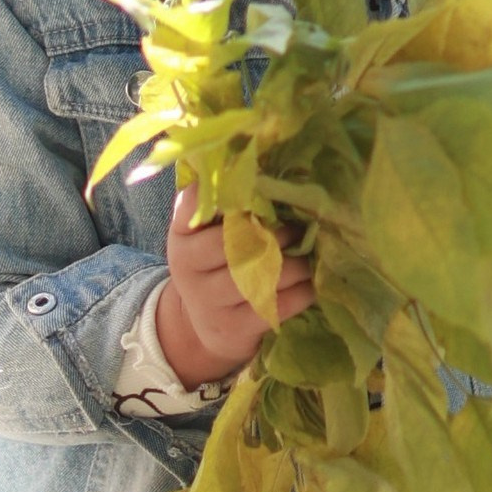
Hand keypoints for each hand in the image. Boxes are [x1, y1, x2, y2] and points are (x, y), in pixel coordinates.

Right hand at [155, 184, 314, 388]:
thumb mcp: (206, 233)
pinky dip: (303, 290)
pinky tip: (310, 281)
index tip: (259, 191)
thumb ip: (221, 201)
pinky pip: (280, 304)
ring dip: (296, 262)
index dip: (231, 193)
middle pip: (239, 241)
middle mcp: (188, 268)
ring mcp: (209, 302)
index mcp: (181, 235)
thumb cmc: (216, 265)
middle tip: (300, 228)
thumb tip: (253, 161)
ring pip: (264, 274)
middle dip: (278, 233)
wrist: (206, 327)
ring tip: (308, 254)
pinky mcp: (234, 329)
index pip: (197, 203)